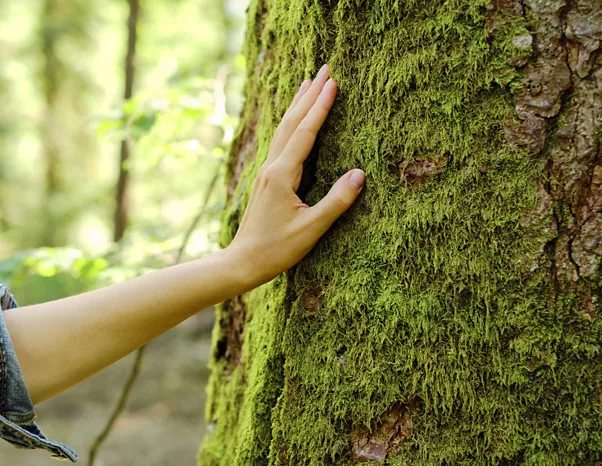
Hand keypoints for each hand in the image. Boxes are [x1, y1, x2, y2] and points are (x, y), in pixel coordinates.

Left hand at [227, 64, 364, 288]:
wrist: (242, 262)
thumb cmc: (276, 250)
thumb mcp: (311, 230)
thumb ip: (336, 201)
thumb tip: (360, 173)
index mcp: (282, 175)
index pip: (305, 132)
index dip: (320, 106)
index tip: (333, 82)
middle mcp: (272, 167)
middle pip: (291, 122)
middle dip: (309, 94)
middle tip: (325, 68)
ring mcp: (266, 172)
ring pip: (283, 129)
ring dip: (297, 104)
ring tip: (308, 82)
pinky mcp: (266, 180)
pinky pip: (280, 142)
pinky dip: (290, 123)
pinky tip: (293, 120)